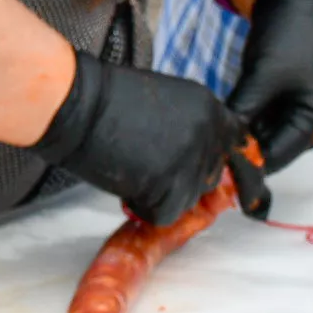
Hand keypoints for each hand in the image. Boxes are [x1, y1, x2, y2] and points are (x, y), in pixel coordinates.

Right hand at [36, 50, 269, 226]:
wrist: (78, 103)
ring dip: (162, 194)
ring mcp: (191, 162)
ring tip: (132, 169)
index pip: (234, 142)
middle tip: (149, 165)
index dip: (215, 157)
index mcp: (208, 106)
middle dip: (182, 178)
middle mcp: (208, 134)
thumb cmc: (106, 98)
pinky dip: (143, 208)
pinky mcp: (170, 188)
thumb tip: (197, 154)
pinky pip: (165, 215)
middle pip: (210, 175)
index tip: (203, 166)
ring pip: (188, 199)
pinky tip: (125, 183)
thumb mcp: (164, 100)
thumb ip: (189, 124)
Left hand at [226, 0, 312, 170]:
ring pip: (268, 136)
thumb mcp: (262, 76)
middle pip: (273, 150)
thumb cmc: (288, 35)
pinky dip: (252, 116)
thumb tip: (220, 143)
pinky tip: (237, 104)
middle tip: (214, 134)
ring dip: (247, 129)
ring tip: (226, 114)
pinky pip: (270, 121)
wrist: (297, 1)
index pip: (275, 158)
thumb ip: (242, 113)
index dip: (244, 159)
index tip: (213, 155)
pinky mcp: (298, 105)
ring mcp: (310, 116)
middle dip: (245, 143)